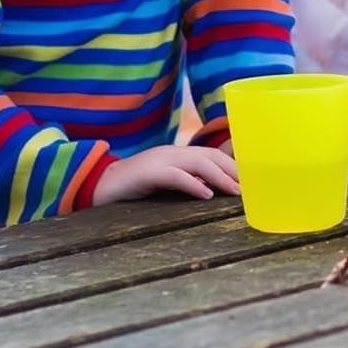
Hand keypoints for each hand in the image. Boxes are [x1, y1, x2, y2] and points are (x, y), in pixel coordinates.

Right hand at [91, 145, 239, 206]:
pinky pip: (175, 176)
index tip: (248, 180)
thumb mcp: (163, 184)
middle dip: (232, 169)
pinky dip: (193, 184)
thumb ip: (184, 183)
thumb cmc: (133, 188)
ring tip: (235, 192)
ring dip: (220, 177)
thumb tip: (210, 191)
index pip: (210, 155)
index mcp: (176, 155)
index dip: (231, 165)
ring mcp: (160, 160)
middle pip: (209, 155)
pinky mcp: (148, 173)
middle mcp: (172, 153)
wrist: (98, 185)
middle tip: (249, 187)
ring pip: (198, 163)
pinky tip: (206, 195)